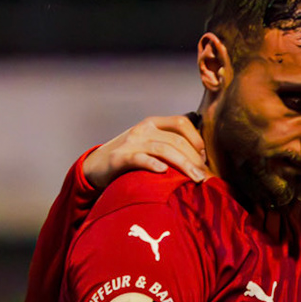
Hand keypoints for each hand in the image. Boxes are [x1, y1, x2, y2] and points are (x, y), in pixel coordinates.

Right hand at [84, 115, 208, 189]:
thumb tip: (201, 155)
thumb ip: (169, 144)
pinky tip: (164, 171)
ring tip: (194, 178)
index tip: (204, 158)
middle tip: (203, 176)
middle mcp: (143, 129)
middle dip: (194, 159)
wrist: (97, 166)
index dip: (197, 139)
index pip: (181, 123)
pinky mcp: (120, 158)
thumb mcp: (150, 144)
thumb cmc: (130, 158)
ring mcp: (131, 142)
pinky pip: (139, 158)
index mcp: (153, 123)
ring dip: (183, 164)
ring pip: (163, 149)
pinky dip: (152, 164)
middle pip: (176, 140)